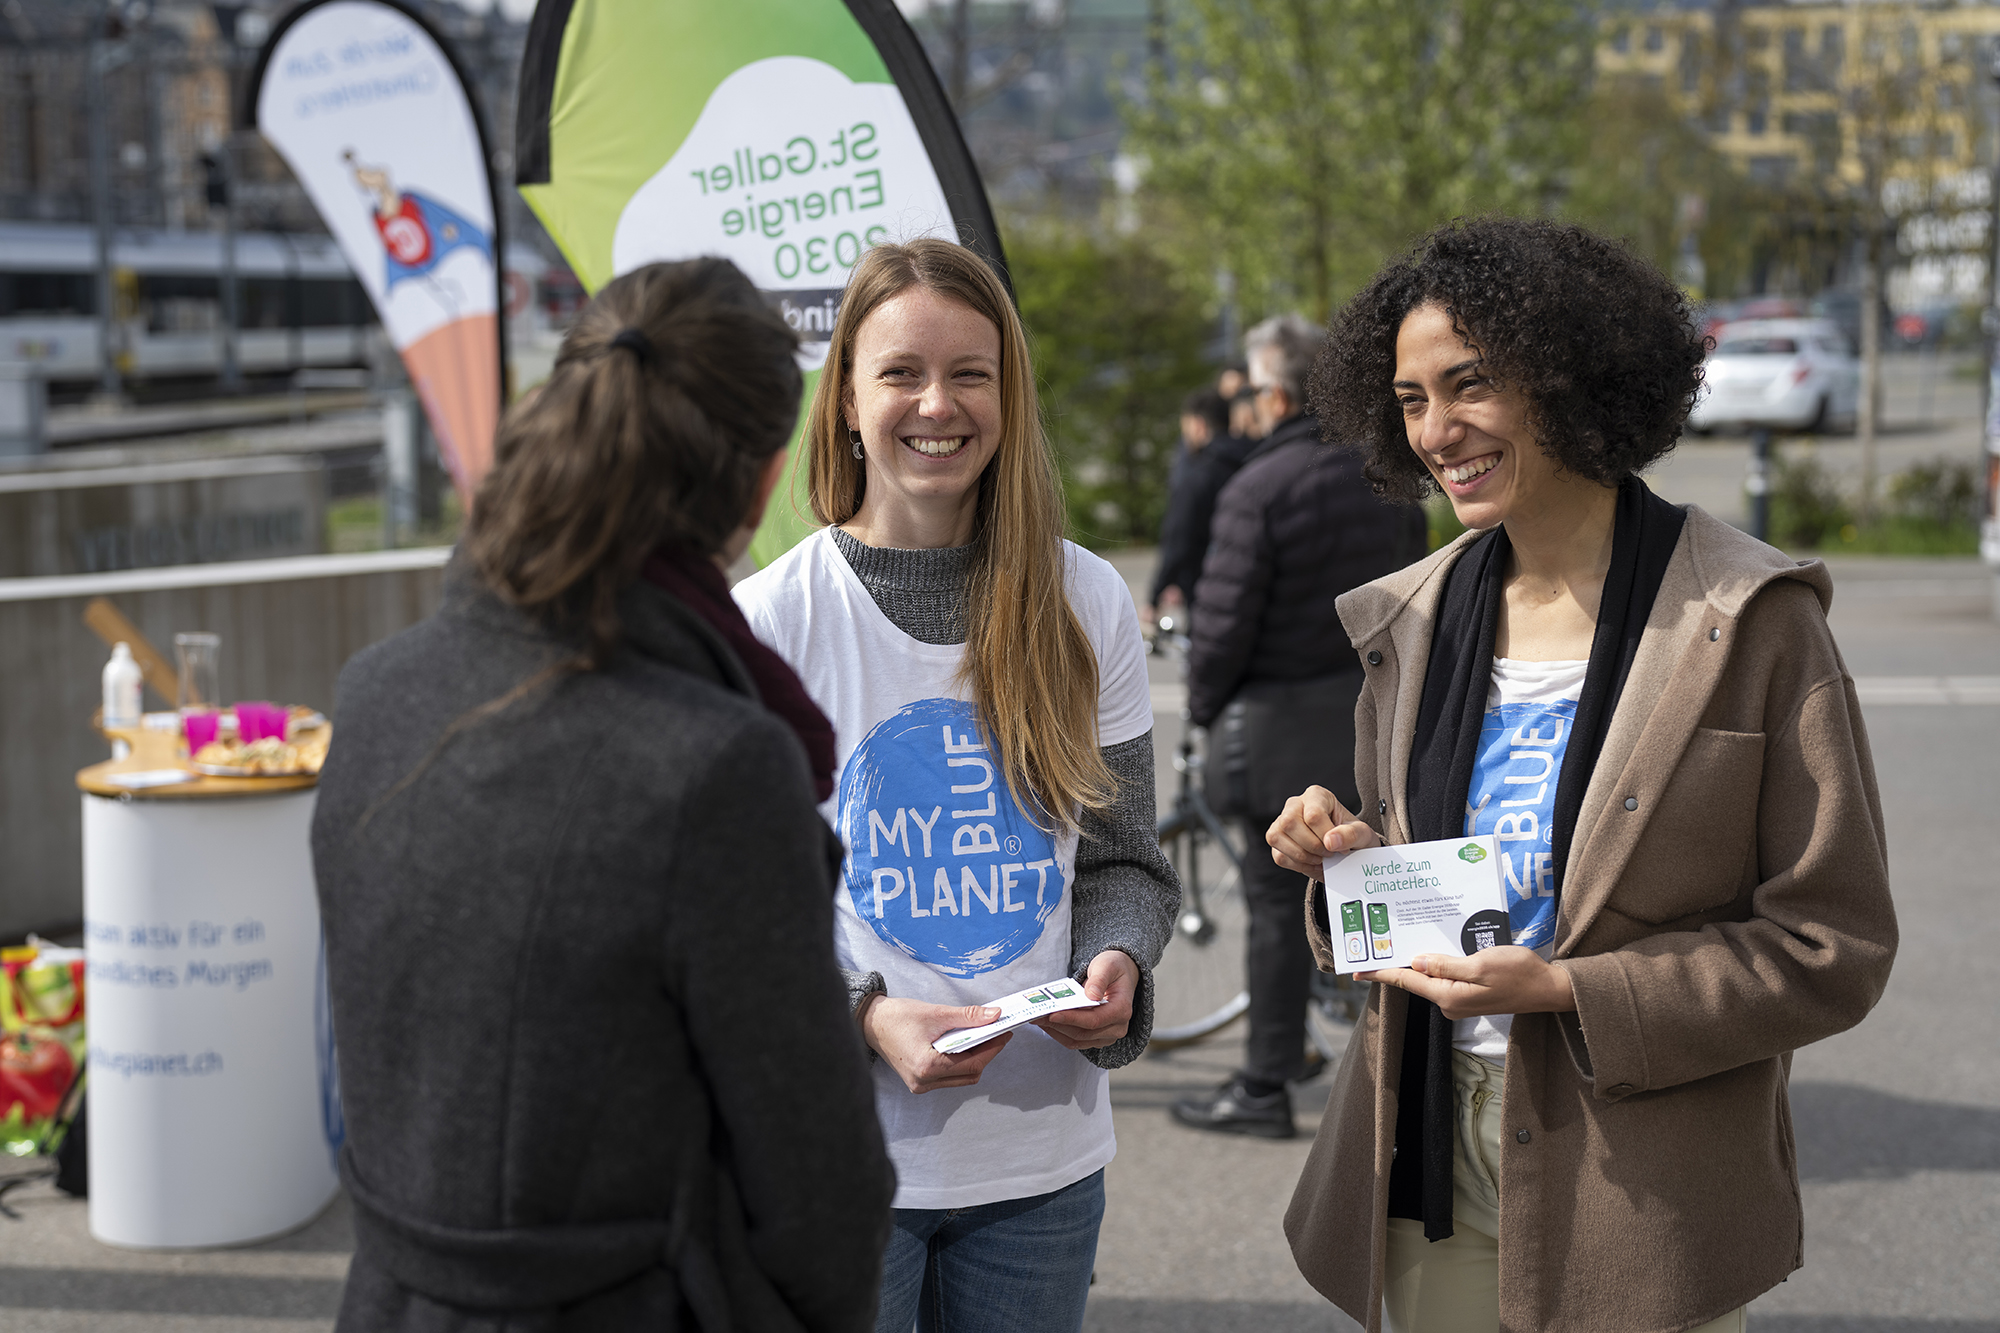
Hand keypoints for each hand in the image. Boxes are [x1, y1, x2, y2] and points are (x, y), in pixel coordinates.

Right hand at [858, 995, 1011, 1094]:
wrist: (871, 1023)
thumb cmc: (897, 1017)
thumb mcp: (936, 1013)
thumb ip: (967, 1016)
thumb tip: (994, 1016)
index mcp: (927, 1067)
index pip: (972, 1063)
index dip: (993, 1048)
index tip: (1005, 1032)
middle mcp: (924, 1082)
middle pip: (969, 1073)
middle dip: (986, 1053)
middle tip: (996, 1032)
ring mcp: (921, 1085)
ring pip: (961, 1077)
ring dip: (974, 1059)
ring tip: (982, 1037)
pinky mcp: (919, 1082)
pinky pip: (949, 1076)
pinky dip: (960, 1062)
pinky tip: (964, 1045)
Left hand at [1034, 950, 1138, 1049]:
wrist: (1119, 975)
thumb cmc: (1113, 968)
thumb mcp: (1106, 965)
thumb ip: (1099, 979)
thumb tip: (1091, 995)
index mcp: (1122, 1010)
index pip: (1094, 1020)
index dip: (1071, 1019)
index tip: (1052, 1014)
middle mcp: (1117, 1027)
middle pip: (1083, 1033)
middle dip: (1057, 1024)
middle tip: (1037, 1015)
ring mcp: (1107, 1035)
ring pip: (1077, 1040)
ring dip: (1055, 1030)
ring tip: (1038, 1018)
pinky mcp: (1097, 1038)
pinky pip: (1076, 1040)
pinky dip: (1060, 1033)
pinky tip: (1047, 1023)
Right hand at [1266, 785, 1380, 875]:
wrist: (1348, 851)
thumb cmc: (1353, 837)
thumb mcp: (1362, 834)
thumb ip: (1351, 834)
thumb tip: (1330, 841)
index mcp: (1316, 795)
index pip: (1313, 814)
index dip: (1326, 836)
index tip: (1341, 847)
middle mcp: (1295, 804)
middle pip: (1289, 823)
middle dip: (1312, 845)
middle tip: (1329, 853)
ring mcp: (1281, 822)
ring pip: (1277, 837)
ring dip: (1302, 856)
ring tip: (1320, 858)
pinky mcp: (1276, 841)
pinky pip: (1279, 855)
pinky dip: (1297, 864)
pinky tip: (1312, 862)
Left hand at [1360, 947, 1575, 1020]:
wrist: (1549, 989)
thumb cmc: (1519, 973)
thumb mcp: (1481, 964)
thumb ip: (1446, 965)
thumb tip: (1415, 962)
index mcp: (1449, 996)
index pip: (1408, 981)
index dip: (1381, 973)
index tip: (1357, 970)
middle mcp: (1450, 1003)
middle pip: (1415, 980)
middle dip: (1396, 962)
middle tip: (1375, 944)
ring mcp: (1459, 1001)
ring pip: (1430, 978)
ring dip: (1416, 961)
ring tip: (1398, 942)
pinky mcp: (1469, 995)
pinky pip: (1444, 978)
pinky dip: (1434, 964)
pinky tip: (1430, 950)